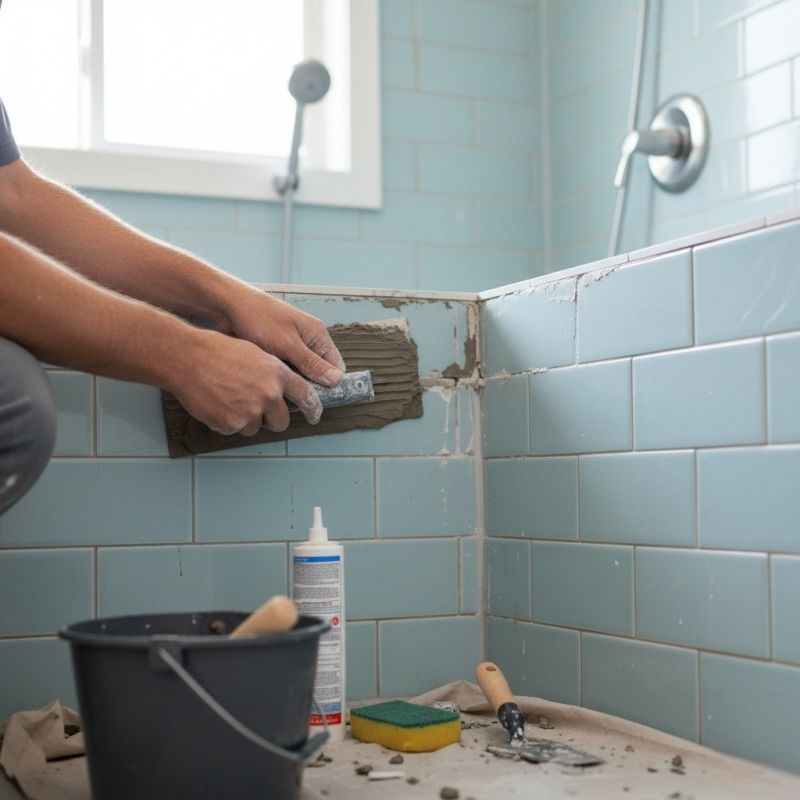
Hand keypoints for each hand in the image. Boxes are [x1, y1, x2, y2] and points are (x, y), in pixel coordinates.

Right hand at [172, 329, 322, 434]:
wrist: (188, 359)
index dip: (312, 408)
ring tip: (229, 399)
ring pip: (256, 427)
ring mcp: (250, 411)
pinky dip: (227, 421)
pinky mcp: (232, 423)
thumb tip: (284, 389)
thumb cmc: (219, 351)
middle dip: (272, 420)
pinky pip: (234, 429)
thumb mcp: (256, 353)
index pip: (306, 396)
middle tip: (258, 410)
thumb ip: (274, 373)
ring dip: (246, 419)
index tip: (314, 415)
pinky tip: (217, 403)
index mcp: (277, 374)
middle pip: (281, 422)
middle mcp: (268, 394)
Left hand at [222, 288, 344, 385]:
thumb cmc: (258, 319)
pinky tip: (268, 383)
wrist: (227, 307)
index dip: (330, 384)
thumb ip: (312, 363)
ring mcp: (292, 347)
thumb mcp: (288, 344)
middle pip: (318, 373)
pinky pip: (285, 372)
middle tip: (293, 395)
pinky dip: (279, 378)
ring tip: (278, 389)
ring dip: (291, 382)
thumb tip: (336, 379)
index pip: (336, 367)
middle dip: (308, 386)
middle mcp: (308, 342)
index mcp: (317, 335)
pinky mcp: (277, 352)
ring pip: (301, 374)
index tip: (316, 399)